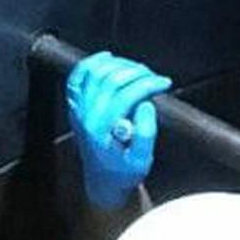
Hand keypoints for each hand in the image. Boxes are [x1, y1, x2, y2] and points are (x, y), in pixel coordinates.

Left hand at [66, 51, 171, 208]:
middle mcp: (85, 116)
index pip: (125, 95)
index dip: (147, 84)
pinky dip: (93, 63)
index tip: (163, 83)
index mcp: (100, 130)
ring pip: (96, 71)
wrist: (103, 180)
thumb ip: (146, 134)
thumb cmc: (122, 172)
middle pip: (111, 79)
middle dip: (137, 72)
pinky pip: (79, 76)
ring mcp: (78, 108)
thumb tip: (146, 105)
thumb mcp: (141, 161)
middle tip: (153, 77)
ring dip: (120, 64)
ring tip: (139, 70)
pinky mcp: (76, 104)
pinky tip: (108, 58)